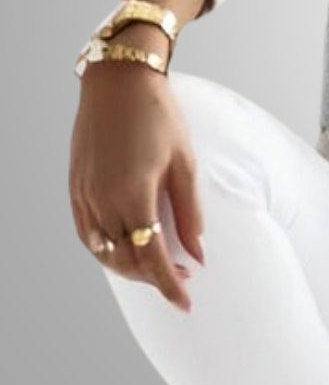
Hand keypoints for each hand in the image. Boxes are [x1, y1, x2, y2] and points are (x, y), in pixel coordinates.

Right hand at [69, 61, 204, 312]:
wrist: (119, 82)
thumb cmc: (159, 116)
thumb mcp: (185, 162)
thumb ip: (190, 211)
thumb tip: (198, 252)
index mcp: (134, 196)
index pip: (151, 257)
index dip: (168, 285)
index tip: (186, 302)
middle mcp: (102, 201)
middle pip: (125, 260)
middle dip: (152, 278)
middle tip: (180, 279)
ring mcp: (83, 195)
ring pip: (102, 252)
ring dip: (128, 267)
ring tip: (156, 268)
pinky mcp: (75, 187)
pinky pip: (87, 233)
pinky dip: (105, 250)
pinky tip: (124, 248)